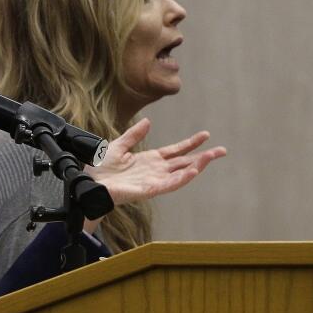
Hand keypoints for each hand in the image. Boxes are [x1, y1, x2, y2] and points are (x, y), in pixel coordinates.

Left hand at [87, 118, 225, 206]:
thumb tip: (148, 122)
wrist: (90, 184)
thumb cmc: (101, 169)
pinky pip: (170, 184)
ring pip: (181, 173)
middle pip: (184, 162)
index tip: (205, 135)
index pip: (175, 150)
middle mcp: (155, 170)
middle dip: (203, 157)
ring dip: (197, 166)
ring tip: (211, 157)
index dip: (190, 143)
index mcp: (150, 160)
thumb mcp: (118, 145)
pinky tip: (194, 171)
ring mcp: (154, 180)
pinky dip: (183, 178)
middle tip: (222, 150)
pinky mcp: (149, 190)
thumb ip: (133, 135)